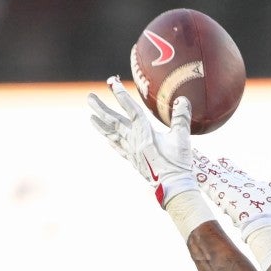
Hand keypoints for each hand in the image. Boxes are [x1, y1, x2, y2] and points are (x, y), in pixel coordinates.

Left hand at [87, 76, 196, 207]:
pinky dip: (110, 140)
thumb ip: (181, 117)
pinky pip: (118, 148)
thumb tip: (182, 99)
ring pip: (112, 134)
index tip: (112, 83)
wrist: (172, 186)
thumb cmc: (178, 163)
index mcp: (145, 133)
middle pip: (114, 121)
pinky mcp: (133, 160)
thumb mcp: (182, 138)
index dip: (121, 96)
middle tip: (89, 97)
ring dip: (100, 124)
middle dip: (101, 108)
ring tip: (90, 115)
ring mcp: (131, 151)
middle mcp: (134, 140)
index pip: (131, 110)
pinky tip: (105, 137)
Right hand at [194, 151, 270, 239]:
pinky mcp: (216, 189)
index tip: (221, 159)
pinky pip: (201, 177)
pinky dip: (193, 169)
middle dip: (207, 163)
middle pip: (217, 171)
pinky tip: (186, 161)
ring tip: (187, 154)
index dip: (228, 166)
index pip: (234, 172)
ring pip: (206, 172)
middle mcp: (231, 185)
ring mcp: (223, 187)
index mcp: (244, 184)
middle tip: (197, 155)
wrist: (264, 222)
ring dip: (197, 163)